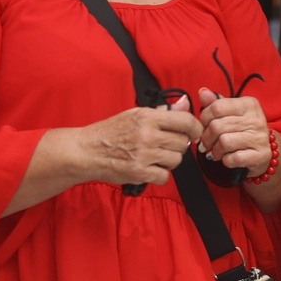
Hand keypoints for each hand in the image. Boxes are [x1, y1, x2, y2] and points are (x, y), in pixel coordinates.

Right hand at [80, 96, 200, 184]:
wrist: (85, 151)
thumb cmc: (110, 131)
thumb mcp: (135, 114)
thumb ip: (163, 111)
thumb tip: (185, 104)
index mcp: (148, 117)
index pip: (185, 121)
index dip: (195, 128)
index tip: (195, 132)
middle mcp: (147, 135)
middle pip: (183, 142)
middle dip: (178, 145)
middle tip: (165, 145)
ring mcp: (144, 155)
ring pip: (176, 160)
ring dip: (169, 160)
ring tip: (155, 156)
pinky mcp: (139, 173)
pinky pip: (164, 176)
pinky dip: (159, 174)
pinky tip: (149, 168)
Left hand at [197, 88, 271, 174]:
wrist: (263, 151)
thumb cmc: (242, 130)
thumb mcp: (231, 113)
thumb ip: (215, 103)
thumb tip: (203, 92)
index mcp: (249, 104)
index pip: (216, 107)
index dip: (204, 119)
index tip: (205, 125)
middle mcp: (256, 118)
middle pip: (216, 126)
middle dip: (207, 138)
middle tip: (208, 142)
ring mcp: (260, 137)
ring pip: (223, 142)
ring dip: (215, 150)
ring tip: (217, 151)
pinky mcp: (261, 155)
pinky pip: (232, 158)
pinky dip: (225, 160)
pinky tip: (228, 157)